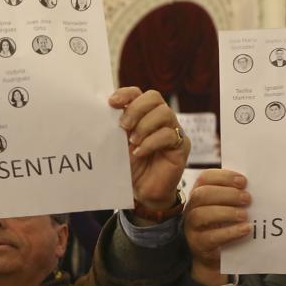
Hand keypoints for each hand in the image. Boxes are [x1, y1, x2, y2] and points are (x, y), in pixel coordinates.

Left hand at [108, 88, 190, 211]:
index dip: (126, 94)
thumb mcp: (119, 144)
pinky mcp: (181, 146)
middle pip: (154, 98)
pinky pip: (169, 135)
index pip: (138, 93)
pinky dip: (151, 142)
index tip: (111, 103)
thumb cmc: (131, 167)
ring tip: (133, 142)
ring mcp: (173, 131)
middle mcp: (161, 119)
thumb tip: (104, 111)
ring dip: (144, 126)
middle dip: (136, 109)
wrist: (143, 192)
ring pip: (164, 113)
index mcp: (144, 114)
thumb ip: (116, 127)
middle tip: (123, 126)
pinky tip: (140, 152)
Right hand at [184, 169, 251, 285]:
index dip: (224, 177)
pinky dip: (231, 232)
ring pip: (201, 214)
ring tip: (245, 215)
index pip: (205, 178)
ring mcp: (192, 226)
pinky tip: (246, 229)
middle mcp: (191, 208)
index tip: (243, 181)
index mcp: (199, 193)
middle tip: (247, 199)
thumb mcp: (227, 207)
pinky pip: (211, 237)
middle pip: (202, 194)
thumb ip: (234, 195)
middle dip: (227, 194)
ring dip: (227, 212)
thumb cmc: (224, 225)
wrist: (217, 254)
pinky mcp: (198, 244)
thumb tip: (254, 186)